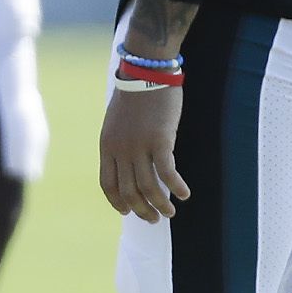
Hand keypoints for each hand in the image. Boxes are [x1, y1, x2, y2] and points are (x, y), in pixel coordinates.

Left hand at [100, 85, 188, 220]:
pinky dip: (175, 187)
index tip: (127, 212)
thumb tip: (128, 162)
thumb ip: (119, 143)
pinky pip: (167, 172)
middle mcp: (120, 149)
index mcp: (106, 146)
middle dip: (141, 209)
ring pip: (147, 186)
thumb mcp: (116, 123)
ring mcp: (139, 146)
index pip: (107, 184)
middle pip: (128, 191)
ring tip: (170, 213)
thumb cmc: (134, 96)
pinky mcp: (160, 140)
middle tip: (153, 219)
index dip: (117, 202)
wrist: (145, 73)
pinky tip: (184, 195)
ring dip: (159, 205)